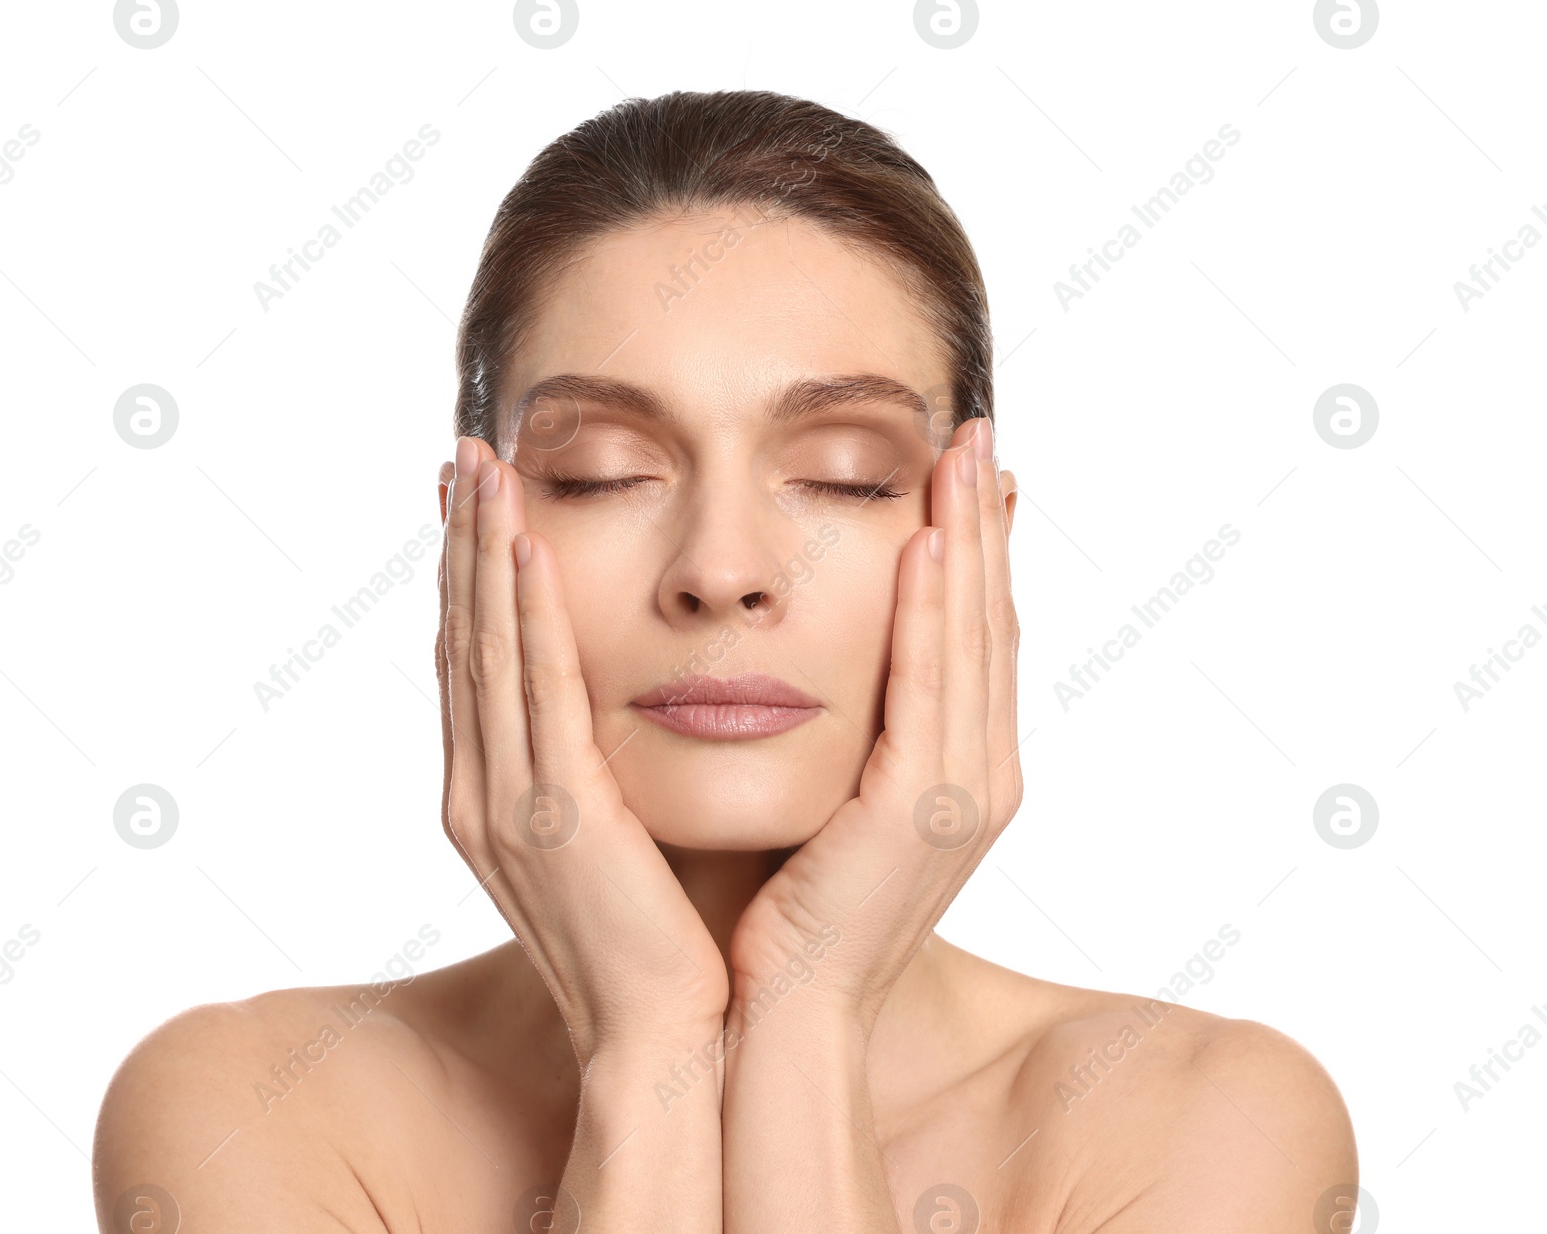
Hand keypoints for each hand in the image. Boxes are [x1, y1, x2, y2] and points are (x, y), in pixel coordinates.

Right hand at [436, 437, 728, 1060]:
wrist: (665, 1035)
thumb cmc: (661, 934)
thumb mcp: (616, 831)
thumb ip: (601, 759)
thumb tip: (628, 691)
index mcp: (493, 796)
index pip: (474, 662)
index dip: (467, 577)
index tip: (474, 502)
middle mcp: (481, 792)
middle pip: (464, 640)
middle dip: (462, 543)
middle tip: (464, 453)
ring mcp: (508, 806)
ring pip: (487, 652)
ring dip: (485, 555)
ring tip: (485, 469)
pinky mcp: (556, 818)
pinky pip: (538, 695)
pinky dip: (527, 617)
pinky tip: (530, 550)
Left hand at [728, 417, 1021, 1036]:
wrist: (782, 1012)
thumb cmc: (787, 908)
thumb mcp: (832, 796)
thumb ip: (850, 726)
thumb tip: (821, 655)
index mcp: (961, 772)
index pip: (973, 637)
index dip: (977, 552)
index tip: (963, 474)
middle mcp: (981, 774)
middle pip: (987, 621)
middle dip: (983, 523)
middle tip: (976, 434)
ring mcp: (963, 794)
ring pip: (970, 639)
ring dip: (967, 541)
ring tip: (960, 453)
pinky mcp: (923, 810)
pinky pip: (928, 687)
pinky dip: (930, 611)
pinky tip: (923, 542)